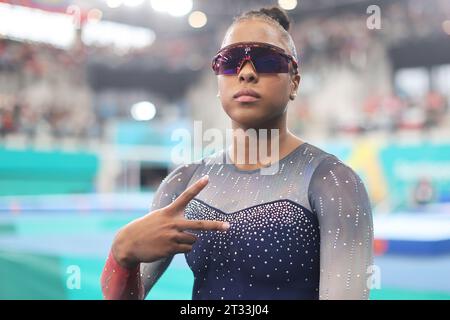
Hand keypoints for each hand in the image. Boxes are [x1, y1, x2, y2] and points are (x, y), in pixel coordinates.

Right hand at [112, 175, 228, 267]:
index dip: (197, 187)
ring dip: (187, 241)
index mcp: (170, 211)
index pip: (186, 196)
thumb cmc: (145, 229)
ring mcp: (173, 236)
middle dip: (215, 226)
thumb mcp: (158, 217)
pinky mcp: (171, 249)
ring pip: (193, 240)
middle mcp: (173, 223)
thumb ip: (174, 220)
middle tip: (228, 226)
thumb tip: (192, 234)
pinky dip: (183, 249)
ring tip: (172, 240)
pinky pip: (187, 250)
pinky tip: (169, 247)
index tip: (208, 178)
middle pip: (199, 224)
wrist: (128, 243)